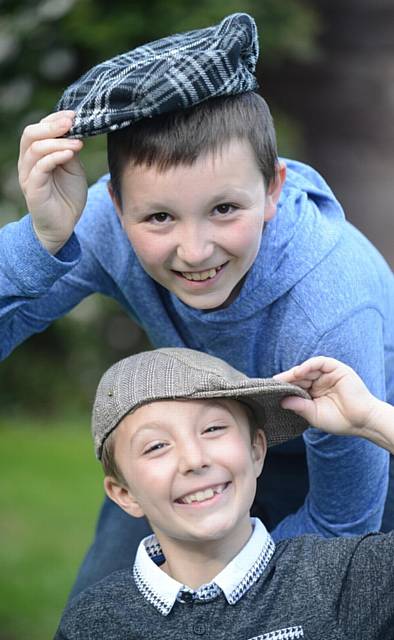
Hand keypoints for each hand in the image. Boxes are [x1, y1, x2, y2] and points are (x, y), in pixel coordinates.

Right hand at [18, 111, 86, 253]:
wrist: (63, 226)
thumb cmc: (67, 197)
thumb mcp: (73, 169)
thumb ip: (71, 151)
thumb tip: (75, 131)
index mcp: (36, 155)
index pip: (39, 128)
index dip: (54, 119)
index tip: (74, 115)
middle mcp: (28, 162)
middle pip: (30, 133)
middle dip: (51, 125)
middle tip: (72, 122)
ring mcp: (28, 175)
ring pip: (34, 148)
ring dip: (57, 142)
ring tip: (77, 142)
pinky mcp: (33, 188)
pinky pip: (40, 167)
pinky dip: (55, 157)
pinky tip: (71, 154)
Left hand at [274, 356, 376, 436]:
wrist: (361, 421)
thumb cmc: (339, 421)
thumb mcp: (314, 415)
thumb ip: (299, 407)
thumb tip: (281, 401)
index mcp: (313, 393)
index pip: (296, 386)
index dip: (285, 386)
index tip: (271, 389)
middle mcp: (319, 382)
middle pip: (300, 376)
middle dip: (287, 379)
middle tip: (275, 382)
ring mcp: (328, 374)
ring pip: (308, 368)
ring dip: (296, 372)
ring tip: (285, 378)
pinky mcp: (337, 368)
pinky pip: (320, 362)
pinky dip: (308, 365)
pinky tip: (299, 372)